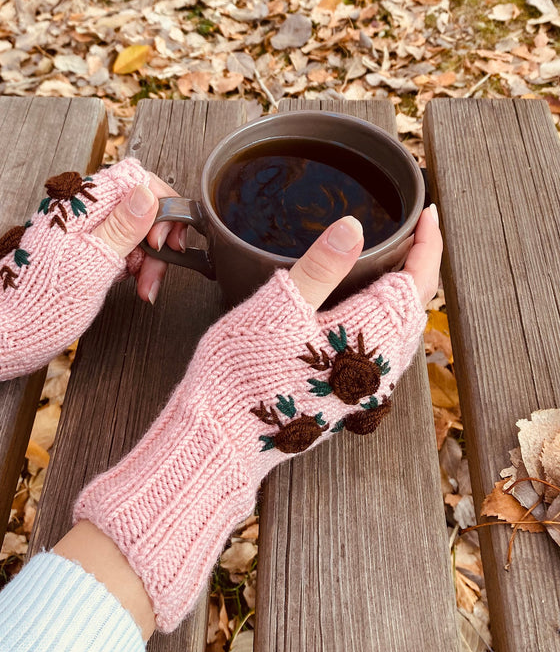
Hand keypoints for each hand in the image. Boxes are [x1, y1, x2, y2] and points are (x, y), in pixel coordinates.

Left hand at [0, 159, 183, 418]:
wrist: (7, 330)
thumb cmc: (43, 303)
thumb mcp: (94, 265)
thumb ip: (123, 226)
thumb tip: (147, 193)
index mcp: (81, 204)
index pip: (137, 178)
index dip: (160, 206)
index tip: (163, 241)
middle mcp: (80, 208)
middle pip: (138, 204)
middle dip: (155, 238)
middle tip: (156, 271)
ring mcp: (80, 226)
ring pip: (132, 226)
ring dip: (146, 255)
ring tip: (143, 286)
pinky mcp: (79, 245)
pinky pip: (117, 242)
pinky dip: (130, 262)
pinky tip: (130, 283)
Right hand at [74, 207, 439, 630]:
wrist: (222, 437)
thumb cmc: (244, 372)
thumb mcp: (279, 306)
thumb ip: (321, 266)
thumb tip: (353, 226)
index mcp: (369, 336)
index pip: (416, 281)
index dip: (427, 243)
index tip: (428, 214)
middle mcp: (378, 366)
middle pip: (414, 307)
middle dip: (419, 266)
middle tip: (413, 231)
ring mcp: (363, 388)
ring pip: (399, 331)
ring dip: (401, 295)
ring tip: (392, 263)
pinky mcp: (345, 399)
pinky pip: (381, 351)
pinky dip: (382, 319)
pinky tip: (359, 309)